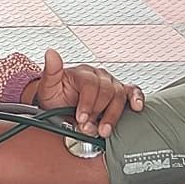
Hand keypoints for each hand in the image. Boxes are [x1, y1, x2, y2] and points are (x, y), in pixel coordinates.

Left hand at [21, 50, 143, 137]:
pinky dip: (137, 98)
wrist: (58, 105)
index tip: (81, 118)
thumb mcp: (48, 85)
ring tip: (103, 130)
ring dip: (112, 115)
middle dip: (98, 112)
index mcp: (83, 73)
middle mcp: (99, 76)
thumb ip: (51, 70)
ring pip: (120, 96)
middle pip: (107, 91)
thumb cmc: (55, 96)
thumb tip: (51, 53)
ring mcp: (111, 84)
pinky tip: (137, 107)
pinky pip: (132, 92)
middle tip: (88, 127)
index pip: (90, 84)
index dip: (87, 103)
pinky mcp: (119, 94)